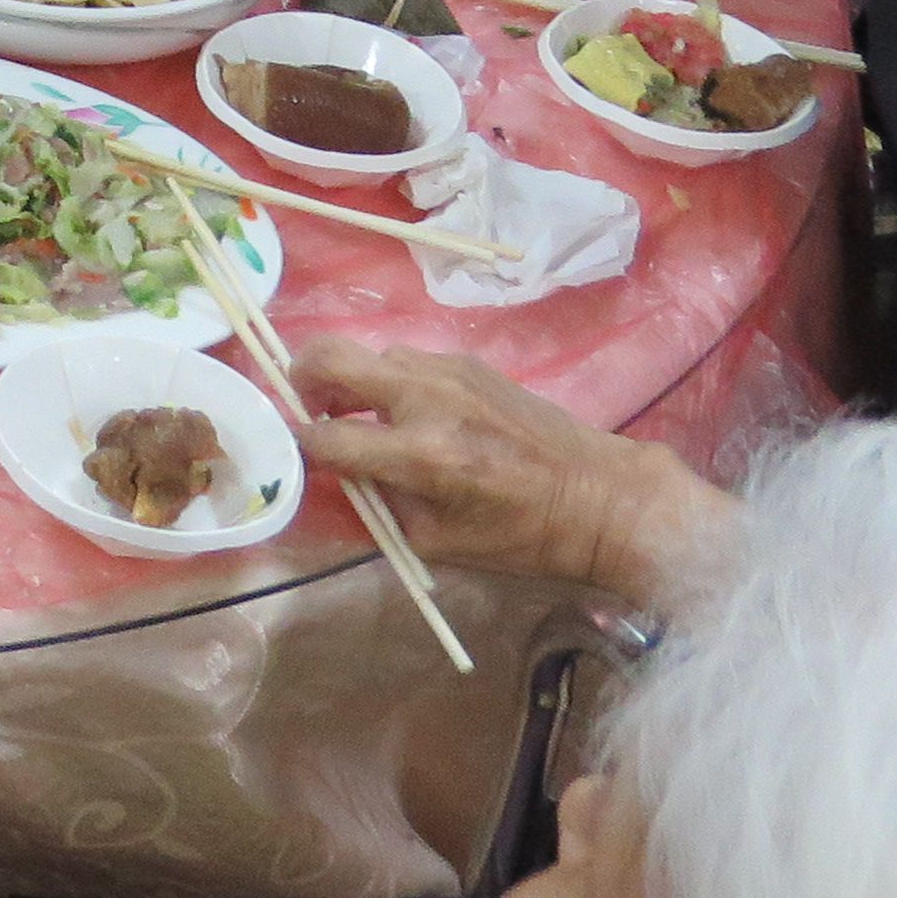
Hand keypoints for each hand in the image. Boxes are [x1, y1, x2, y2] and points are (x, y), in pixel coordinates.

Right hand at [286, 340, 738, 608]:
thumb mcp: (440, 543)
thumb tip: (338, 476)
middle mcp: (427, 399)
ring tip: (359, 416)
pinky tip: (409, 414)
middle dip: (302, 380)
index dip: (301, 448)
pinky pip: (407, 360)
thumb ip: (380, 505)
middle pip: (330, 357)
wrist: (600, 495)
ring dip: (350, 380)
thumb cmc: (523, 536)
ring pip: (369, 355)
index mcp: (421, 455)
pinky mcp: (469, 362)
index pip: (327, 438)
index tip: (297, 456)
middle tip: (308, 410)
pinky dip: (391, 381)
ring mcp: (449, 371)